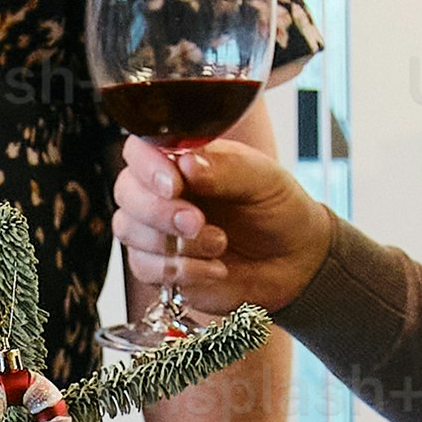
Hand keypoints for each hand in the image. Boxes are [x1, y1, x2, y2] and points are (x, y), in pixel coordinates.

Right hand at [114, 129, 332, 324]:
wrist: (296, 261)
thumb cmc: (279, 209)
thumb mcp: (264, 179)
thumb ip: (226, 169)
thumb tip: (185, 164)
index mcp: (183, 160)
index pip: (140, 150)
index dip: (147, 166)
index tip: (174, 184)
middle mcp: (164, 192)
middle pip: (126, 191)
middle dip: (158, 210)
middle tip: (197, 221)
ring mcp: (159, 230)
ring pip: (128, 230)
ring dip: (173, 243)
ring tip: (219, 244)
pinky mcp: (161, 266)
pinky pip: (144, 267)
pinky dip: (181, 270)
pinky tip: (214, 268)